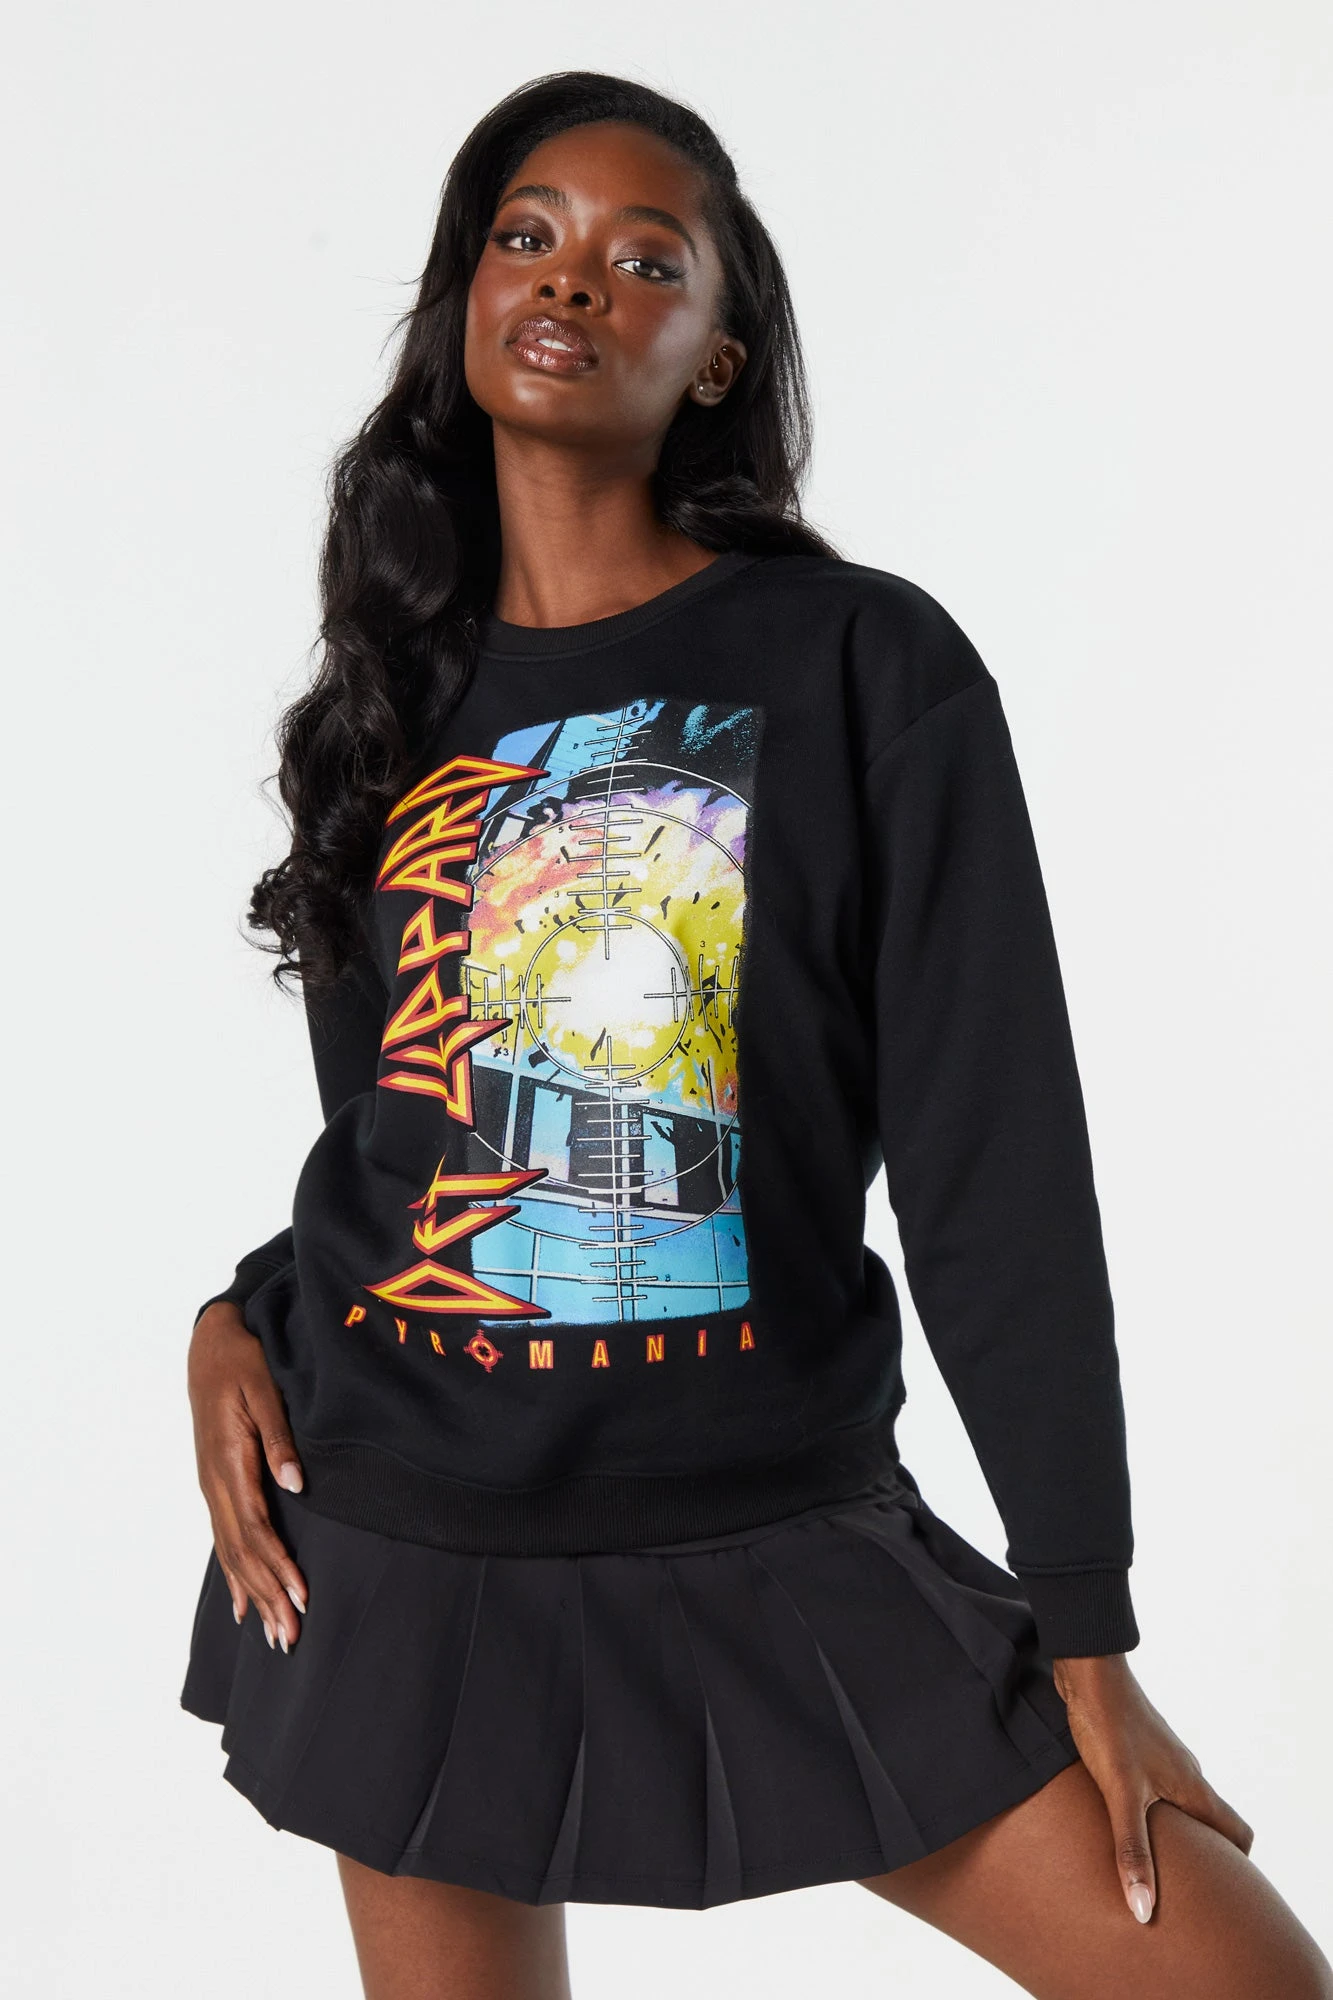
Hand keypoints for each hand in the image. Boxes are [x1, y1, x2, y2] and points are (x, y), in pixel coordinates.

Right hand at [187, 1302, 307, 1652]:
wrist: (210, 1342)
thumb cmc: (242, 1360)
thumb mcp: (264, 1388)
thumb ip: (278, 1437)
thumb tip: (296, 1484)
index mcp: (229, 1462)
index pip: (256, 1529)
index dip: (279, 1566)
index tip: (302, 1597)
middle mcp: (216, 1483)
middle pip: (242, 1552)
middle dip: (268, 1596)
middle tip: (291, 1638)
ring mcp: (212, 1486)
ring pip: (232, 1551)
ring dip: (254, 1594)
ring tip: (273, 1634)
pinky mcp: (216, 1482)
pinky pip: (224, 1538)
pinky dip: (235, 1574)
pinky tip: (243, 1604)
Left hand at [1052, 1652, 1252, 1924]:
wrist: (1090, 1669)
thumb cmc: (1110, 1727)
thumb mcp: (1121, 1794)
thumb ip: (1132, 1850)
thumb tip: (1143, 1909)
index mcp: (1194, 1787)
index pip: (1237, 1832)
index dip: (1237, 1866)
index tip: (1219, 1894)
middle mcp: (1185, 1772)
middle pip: (1211, 1822)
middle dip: (1202, 1856)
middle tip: (1181, 1887)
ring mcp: (1163, 1757)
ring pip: (1181, 1803)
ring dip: (1172, 1830)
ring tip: (1147, 1858)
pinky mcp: (1138, 1747)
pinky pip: (1155, 1787)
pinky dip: (1149, 1808)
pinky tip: (1117, 1817)